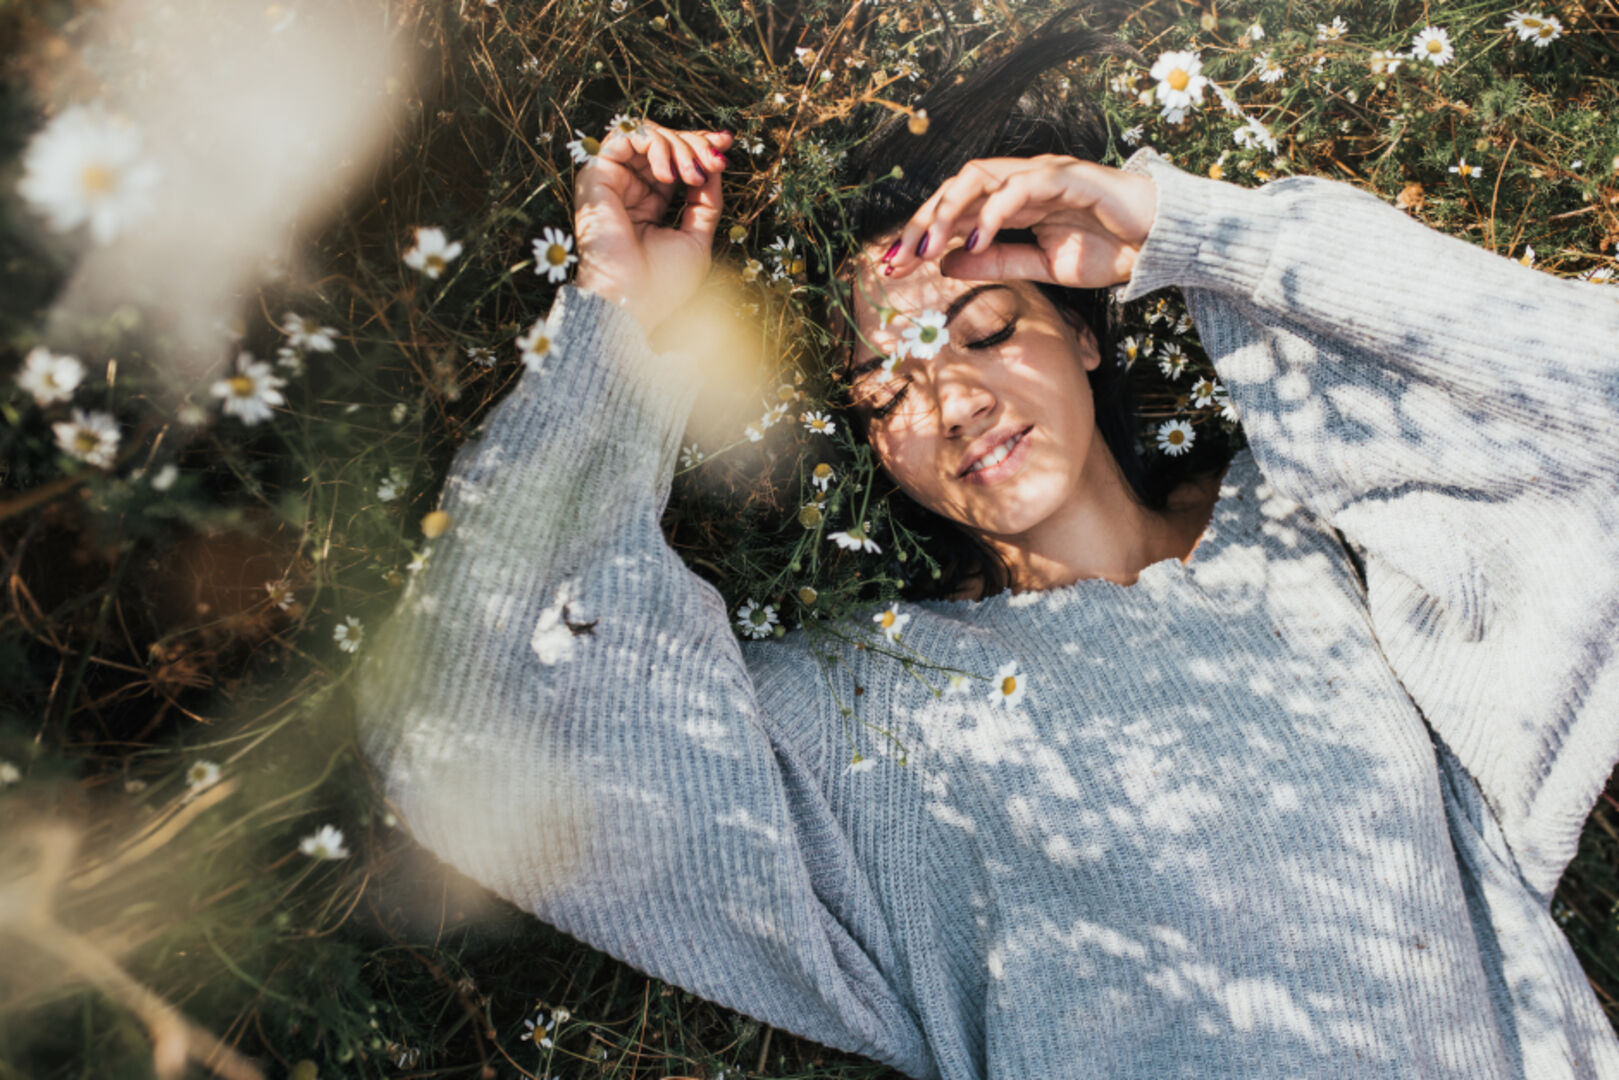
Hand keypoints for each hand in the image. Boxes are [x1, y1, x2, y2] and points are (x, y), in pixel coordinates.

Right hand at [574, 124, 732, 334]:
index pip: (675, 160)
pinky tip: (668, 175)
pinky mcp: (596, 175)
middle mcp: (629, 188)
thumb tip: (715, 166)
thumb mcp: (697, 239)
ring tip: (690, 176)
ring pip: (647, 135)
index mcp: (650, 203)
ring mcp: (612, 181)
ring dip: (678, 146)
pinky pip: (626, 136)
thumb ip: (706, 203)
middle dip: (695, 145)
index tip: (727, 144)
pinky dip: (654, 145)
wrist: (630, 302)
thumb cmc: (661, 283)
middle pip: (664, 142)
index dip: (700, 147)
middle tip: (715, 162)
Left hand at [878, 155, 1157, 290]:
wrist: (1160, 246)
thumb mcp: (1041, 266)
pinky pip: (1023, 187)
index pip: (955, 207)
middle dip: (921, 221)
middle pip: (957, 186)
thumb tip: (946, 262)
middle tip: (897, 258)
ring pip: (981, 177)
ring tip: (927, 248)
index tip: (893, 265)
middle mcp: (1023, 179)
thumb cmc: (1108, 249)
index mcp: (1014, 199)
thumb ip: (996, 262)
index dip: (921, 232)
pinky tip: (974, 238)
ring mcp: (1045, 173)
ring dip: (948, 212)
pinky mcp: (1070, 177)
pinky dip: (993, 211)